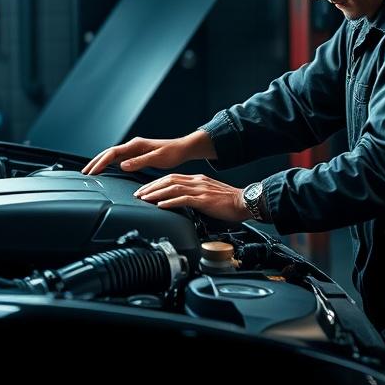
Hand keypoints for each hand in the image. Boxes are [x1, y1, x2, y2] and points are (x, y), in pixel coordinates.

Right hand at [81, 130, 216, 175]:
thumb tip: (122, 165)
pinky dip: (108, 164)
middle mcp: (132, 146)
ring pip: (111, 156)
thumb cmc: (172, 153)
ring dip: (100, 163)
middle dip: (95, 162)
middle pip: (108, 153)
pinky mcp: (136, 155)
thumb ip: (139, 162)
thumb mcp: (157, 158)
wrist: (182, 149)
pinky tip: (104, 171)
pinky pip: (118, 159)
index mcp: (135, 145)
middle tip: (85, 173)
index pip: (112, 153)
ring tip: (90, 172)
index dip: (101, 162)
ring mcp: (133, 150)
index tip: (93, 171)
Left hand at [134, 173, 251, 222]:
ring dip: (156, 194)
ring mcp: (200, 190)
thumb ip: (195, 196)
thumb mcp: (208, 195)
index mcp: (197, 180)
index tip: (145, 190)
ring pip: (173, 188)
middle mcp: (197, 182)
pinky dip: (170, 202)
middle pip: (168, 181)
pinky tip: (161, 206)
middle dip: (151, 187)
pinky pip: (184, 199)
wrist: (246, 201)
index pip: (171, 178)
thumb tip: (181, 203)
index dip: (155, 183)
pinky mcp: (204, 200)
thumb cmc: (229, 202)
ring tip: (145, 199)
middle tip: (138, 194)